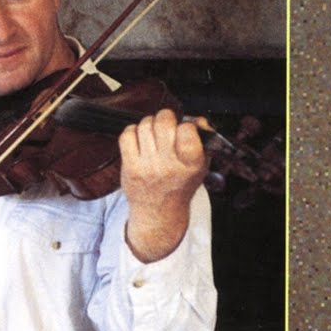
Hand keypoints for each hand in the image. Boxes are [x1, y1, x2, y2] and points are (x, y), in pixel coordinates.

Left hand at [118, 109, 209, 261]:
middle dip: (165, 118)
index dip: (185, 124)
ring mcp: (148, 167)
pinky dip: (132, 132)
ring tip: (153, 134)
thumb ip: (204, 140)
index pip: (187, 130)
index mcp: (191, 163)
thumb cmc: (180, 184)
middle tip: (166, 125)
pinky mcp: (130, 167)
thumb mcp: (201, 165)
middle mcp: (169, 166)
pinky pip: (127, 135)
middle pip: (163, 123)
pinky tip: (140, 140)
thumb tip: (198, 120)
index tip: (184, 129)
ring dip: (149, 124)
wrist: (159, 211)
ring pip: (144, 126)